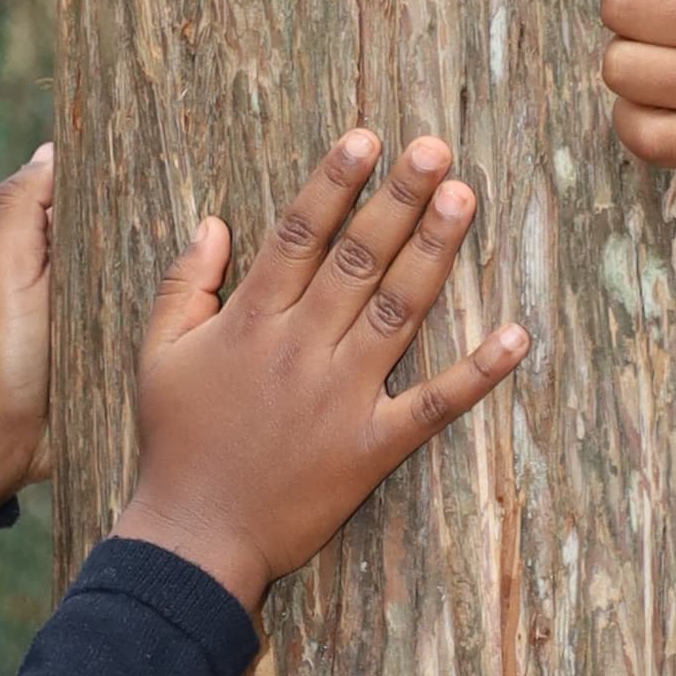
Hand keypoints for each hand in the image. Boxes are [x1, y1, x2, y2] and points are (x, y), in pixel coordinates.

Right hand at [116, 128, 530, 613]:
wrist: (194, 537)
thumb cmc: (175, 443)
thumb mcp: (159, 354)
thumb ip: (186, 285)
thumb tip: (212, 221)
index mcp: (250, 322)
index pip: (298, 235)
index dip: (334, 183)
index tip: (366, 138)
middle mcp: (301, 348)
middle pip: (358, 259)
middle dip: (399, 198)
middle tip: (437, 148)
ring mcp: (341, 396)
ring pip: (398, 311)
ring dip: (435, 252)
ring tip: (464, 199)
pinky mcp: (371, 447)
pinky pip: (432, 405)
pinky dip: (477, 373)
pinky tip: (517, 336)